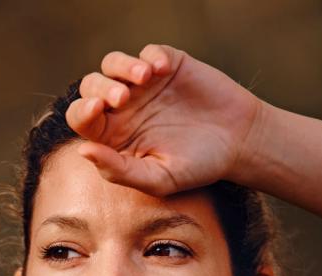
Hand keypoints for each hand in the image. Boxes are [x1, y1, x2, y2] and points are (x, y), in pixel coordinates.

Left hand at [67, 44, 268, 195]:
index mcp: (113, 136)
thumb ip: (119, 170)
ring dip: (122, 66)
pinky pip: (150, 51)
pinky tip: (163, 70)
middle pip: (91, 86)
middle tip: (123, 98)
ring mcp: (145, 84)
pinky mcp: (168, 64)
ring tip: (142, 78)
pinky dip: (152, 55)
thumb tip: (83, 151)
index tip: (97, 111)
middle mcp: (123, 108)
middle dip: (100, 88)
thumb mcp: (158, 178)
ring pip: (113, 63)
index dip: (83, 111)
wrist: (239, 143)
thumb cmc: (197, 166)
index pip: (83, 118)